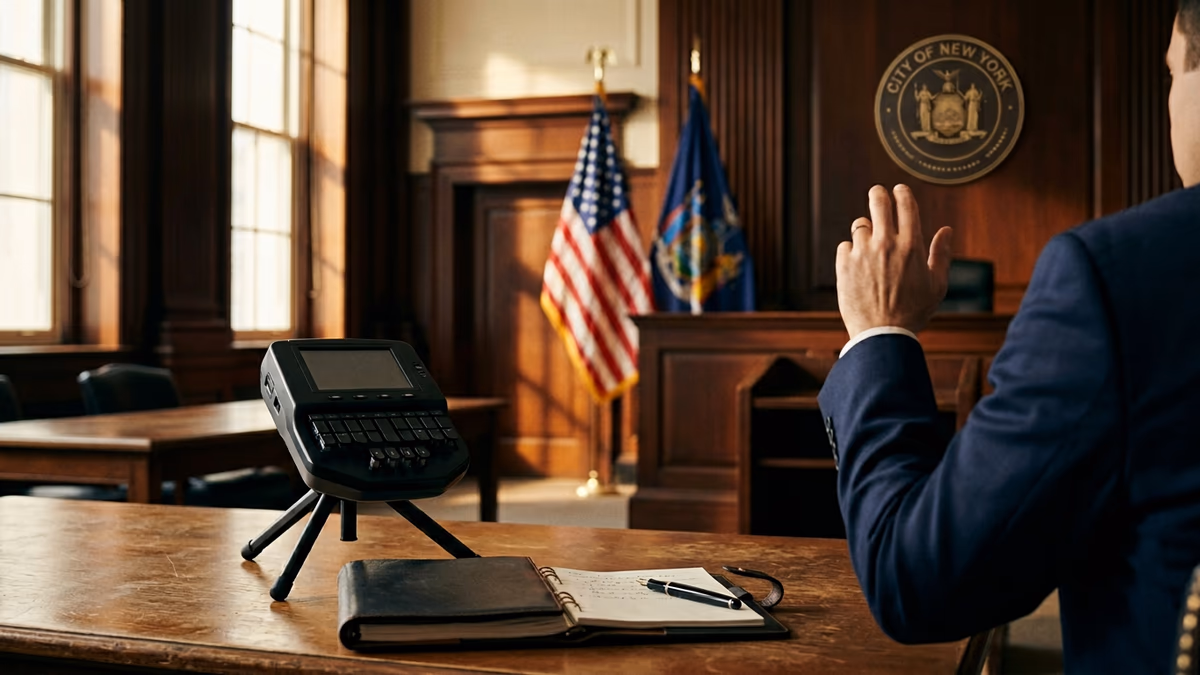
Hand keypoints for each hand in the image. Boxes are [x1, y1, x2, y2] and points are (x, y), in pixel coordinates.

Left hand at [835, 184, 953, 337]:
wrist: (882, 335)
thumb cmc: (913, 312)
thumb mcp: (937, 285)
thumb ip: (942, 254)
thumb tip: (946, 230)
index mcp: (911, 246)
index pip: (906, 204)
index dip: (901, 192)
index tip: (898, 189)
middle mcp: (886, 244)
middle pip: (878, 201)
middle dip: (878, 194)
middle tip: (878, 194)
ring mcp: (863, 253)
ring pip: (859, 225)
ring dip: (865, 231)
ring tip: (869, 246)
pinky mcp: (843, 264)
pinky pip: (844, 246)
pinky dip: (850, 252)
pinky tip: (857, 267)